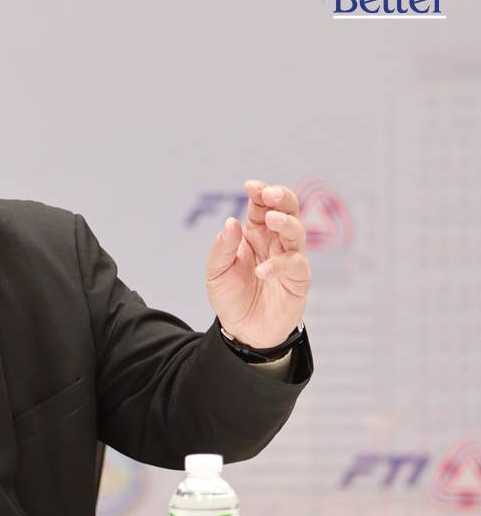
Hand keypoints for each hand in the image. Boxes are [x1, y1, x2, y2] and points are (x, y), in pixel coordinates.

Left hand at [205, 180, 310, 347]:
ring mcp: (289, 259)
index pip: (261, 206)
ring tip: (271, 220)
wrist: (242, 330)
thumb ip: (223, 248)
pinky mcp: (298, 281)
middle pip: (287, 211)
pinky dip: (280, 265)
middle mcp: (275, 242)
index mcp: (255, 234)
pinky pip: (295, 266)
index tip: (251, 186)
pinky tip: (262, 270)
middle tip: (270, 195)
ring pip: (297, 232)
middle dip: (282, 198)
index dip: (260, 193)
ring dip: (286, 223)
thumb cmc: (231, 296)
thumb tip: (231, 222)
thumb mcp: (216, 271)